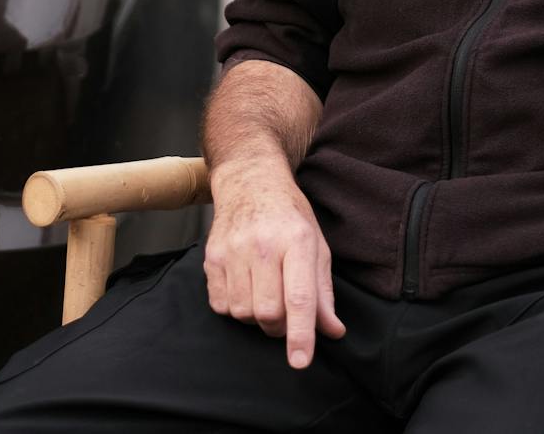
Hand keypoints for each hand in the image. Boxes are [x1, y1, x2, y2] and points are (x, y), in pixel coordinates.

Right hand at [203, 157, 345, 368]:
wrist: (250, 181)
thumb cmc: (289, 216)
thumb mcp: (316, 247)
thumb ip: (323, 292)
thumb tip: (333, 331)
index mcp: (296, 241)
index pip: (299, 298)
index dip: (300, 335)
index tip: (300, 362)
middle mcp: (262, 245)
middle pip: (268, 313)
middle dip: (280, 326)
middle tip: (286, 313)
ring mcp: (232, 250)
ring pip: (243, 313)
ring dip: (256, 316)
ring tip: (265, 292)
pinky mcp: (211, 257)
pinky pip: (220, 305)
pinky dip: (235, 307)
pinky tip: (245, 286)